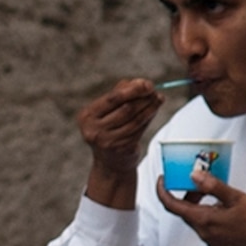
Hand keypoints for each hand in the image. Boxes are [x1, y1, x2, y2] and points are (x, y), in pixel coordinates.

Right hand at [78, 77, 164, 208]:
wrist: (110, 161)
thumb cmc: (109, 128)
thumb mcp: (108, 110)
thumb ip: (121, 93)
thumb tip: (142, 83)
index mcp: (87, 116)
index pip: (113, 99)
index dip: (132, 90)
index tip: (147, 84)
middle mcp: (93, 130)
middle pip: (126, 108)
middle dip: (143, 98)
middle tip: (155, 91)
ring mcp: (107, 142)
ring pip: (135, 119)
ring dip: (150, 107)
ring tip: (158, 99)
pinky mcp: (121, 149)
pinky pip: (139, 129)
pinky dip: (149, 117)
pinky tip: (154, 110)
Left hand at [158, 170, 245, 245]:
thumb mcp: (237, 198)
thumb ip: (214, 186)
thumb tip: (194, 176)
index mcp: (204, 221)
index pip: (172, 206)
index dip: (163, 191)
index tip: (163, 180)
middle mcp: (204, 234)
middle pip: (186, 212)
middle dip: (189, 196)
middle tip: (201, 184)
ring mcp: (211, 243)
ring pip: (199, 221)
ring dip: (202, 207)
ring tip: (221, 197)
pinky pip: (209, 231)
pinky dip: (212, 218)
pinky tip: (228, 213)